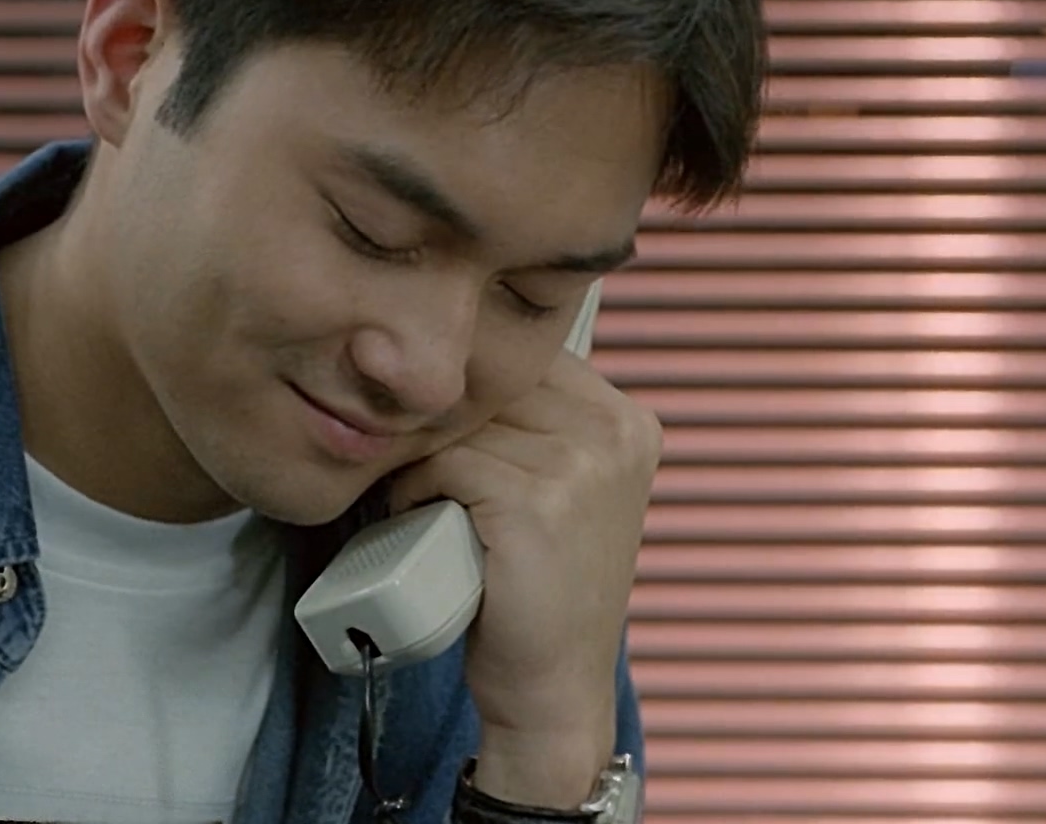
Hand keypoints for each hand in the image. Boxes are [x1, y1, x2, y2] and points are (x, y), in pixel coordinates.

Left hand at [385, 347, 659, 805]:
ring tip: (428, 504)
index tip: (450, 439)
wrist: (552, 685)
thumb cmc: (540, 585)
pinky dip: (417, 490)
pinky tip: (423, 518)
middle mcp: (616, 433)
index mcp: (628, 421)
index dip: (472, 396)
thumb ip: (534, 423)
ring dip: (424, 461)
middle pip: (491, 387)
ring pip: (461, 425)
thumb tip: (451, 363)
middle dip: (445, 426)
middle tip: (427, 476)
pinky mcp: (537, 503)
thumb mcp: (562, 488)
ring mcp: (583, 466)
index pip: (525, 360)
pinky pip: (446, 465)